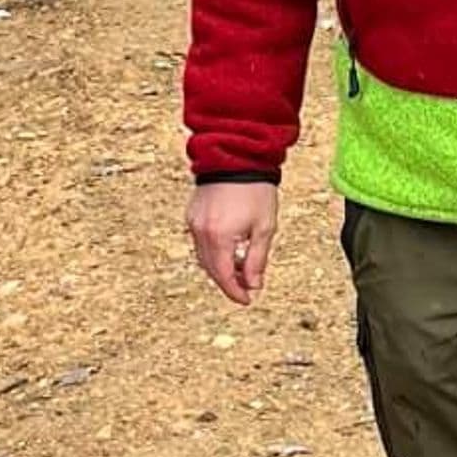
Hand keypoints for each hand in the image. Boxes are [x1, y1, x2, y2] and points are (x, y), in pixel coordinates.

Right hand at [188, 180, 279, 306]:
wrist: (236, 155)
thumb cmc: (255, 190)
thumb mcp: (264, 227)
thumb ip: (257, 260)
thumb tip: (253, 284)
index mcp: (220, 237)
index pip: (223, 276)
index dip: (235, 292)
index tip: (247, 300)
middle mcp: (201, 232)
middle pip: (211, 269)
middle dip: (228, 282)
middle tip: (246, 287)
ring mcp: (194, 223)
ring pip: (203, 257)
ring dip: (220, 267)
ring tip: (241, 267)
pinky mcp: (192, 214)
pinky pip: (200, 242)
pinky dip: (213, 251)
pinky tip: (230, 249)